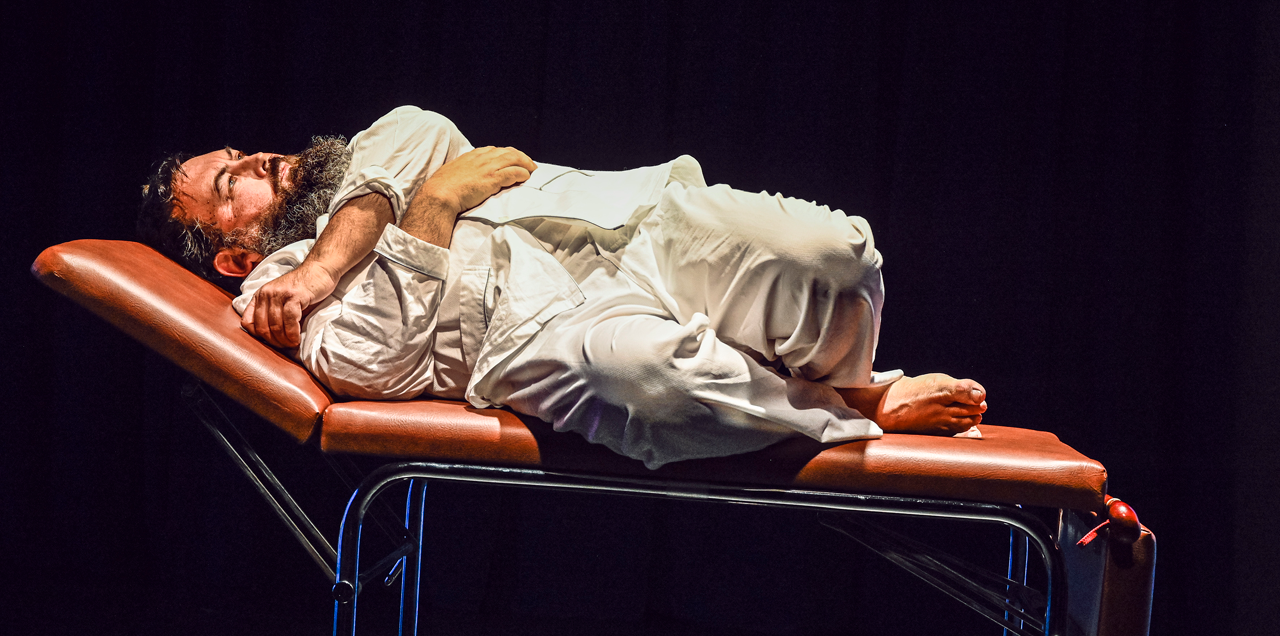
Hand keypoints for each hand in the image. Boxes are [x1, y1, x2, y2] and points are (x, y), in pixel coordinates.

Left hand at [241, 261, 338, 347]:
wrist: (320, 269)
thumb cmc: (303, 288)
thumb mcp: (282, 299)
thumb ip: (273, 314)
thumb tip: (272, 338)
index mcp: (260, 295)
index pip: (247, 322)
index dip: (258, 336)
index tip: (272, 341)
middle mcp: (266, 294)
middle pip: (262, 327)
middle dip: (274, 342)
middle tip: (286, 347)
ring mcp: (279, 294)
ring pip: (275, 326)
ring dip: (285, 340)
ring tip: (293, 344)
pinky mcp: (294, 295)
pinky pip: (289, 320)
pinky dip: (293, 333)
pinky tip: (297, 338)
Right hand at [419, 146, 536, 214]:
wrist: (440, 194)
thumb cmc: (443, 187)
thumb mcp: (454, 172)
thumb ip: (464, 170)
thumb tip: (468, 176)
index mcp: (473, 155)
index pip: (495, 150)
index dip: (507, 154)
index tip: (513, 159)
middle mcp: (482, 158)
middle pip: (508, 152)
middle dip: (521, 157)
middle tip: (529, 164)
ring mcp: (488, 167)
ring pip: (514, 160)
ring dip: (526, 164)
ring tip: (532, 170)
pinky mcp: (492, 179)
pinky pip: (513, 173)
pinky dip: (522, 174)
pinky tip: (526, 177)